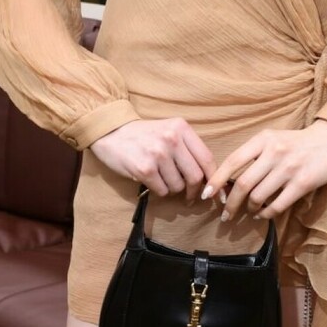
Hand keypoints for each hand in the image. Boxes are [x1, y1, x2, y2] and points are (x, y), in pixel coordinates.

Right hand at [90, 118, 217, 198]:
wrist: (111, 132)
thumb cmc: (144, 136)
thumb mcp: (169, 131)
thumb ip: (189, 149)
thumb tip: (211, 179)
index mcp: (182, 128)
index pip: (207, 159)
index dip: (215, 179)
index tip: (216, 194)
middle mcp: (172, 139)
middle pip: (196, 176)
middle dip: (195, 192)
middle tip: (191, 197)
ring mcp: (158, 153)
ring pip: (178, 186)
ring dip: (173, 190)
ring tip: (163, 181)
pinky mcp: (144, 168)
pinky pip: (162, 191)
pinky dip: (159, 191)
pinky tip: (152, 182)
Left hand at [210, 120, 326, 221]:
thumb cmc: (297, 142)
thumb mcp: (272, 139)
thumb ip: (253, 155)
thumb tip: (228, 181)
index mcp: (263, 140)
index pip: (233, 162)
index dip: (216, 180)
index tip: (206, 194)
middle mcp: (274, 152)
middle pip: (242, 184)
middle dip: (230, 203)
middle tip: (225, 214)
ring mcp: (289, 168)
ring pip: (258, 196)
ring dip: (249, 209)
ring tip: (248, 212)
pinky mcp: (303, 183)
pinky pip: (277, 205)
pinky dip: (265, 214)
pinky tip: (262, 215)